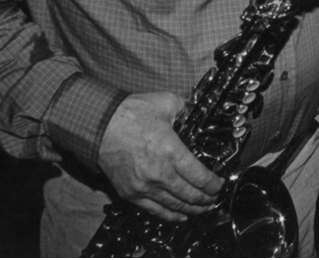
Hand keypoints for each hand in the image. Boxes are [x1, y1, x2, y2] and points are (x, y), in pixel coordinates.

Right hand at [98, 92, 222, 221]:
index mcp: (171, 152)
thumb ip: (186, 108)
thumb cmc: (132, 112)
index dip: (213, 184)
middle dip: (206, 199)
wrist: (99, 124)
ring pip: (174, 206)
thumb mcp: (167, 102)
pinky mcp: (130, 192)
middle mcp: (159, 174)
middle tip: (214, 198)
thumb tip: (198, 111)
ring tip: (203, 208)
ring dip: (192, 209)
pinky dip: (170, 215)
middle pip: (190, 195)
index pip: (199, 177)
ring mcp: (143, 186)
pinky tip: (180, 216)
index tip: (220, 184)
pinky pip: (154, 210)